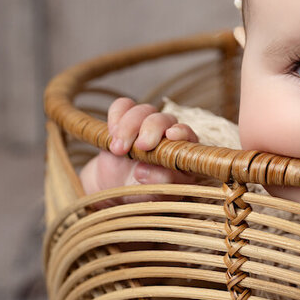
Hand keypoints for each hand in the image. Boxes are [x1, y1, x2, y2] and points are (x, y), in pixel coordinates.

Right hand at [79, 97, 199, 202]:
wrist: (115, 187)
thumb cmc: (142, 191)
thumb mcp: (152, 193)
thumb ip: (156, 183)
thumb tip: (145, 170)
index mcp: (181, 151)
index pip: (188, 135)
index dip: (182, 132)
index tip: (170, 136)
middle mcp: (166, 133)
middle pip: (164, 118)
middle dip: (152, 128)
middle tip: (141, 146)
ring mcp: (145, 124)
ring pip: (143, 110)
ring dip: (129, 127)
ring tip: (118, 150)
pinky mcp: (124, 119)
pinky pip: (122, 106)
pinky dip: (116, 115)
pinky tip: (111, 133)